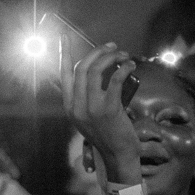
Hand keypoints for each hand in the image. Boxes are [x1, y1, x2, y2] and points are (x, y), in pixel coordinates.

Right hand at [65, 43, 142, 186]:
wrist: (118, 156)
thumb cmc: (108, 135)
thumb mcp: (89, 118)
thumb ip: (86, 99)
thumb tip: (98, 75)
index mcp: (69, 106)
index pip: (64, 74)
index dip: (64, 54)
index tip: (64, 37)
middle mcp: (76, 106)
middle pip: (81, 68)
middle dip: (97, 52)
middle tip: (112, 47)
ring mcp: (91, 108)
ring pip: (95, 71)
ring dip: (110, 58)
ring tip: (123, 55)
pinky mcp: (109, 109)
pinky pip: (114, 80)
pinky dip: (123, 69)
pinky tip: (130, 66)